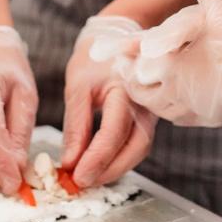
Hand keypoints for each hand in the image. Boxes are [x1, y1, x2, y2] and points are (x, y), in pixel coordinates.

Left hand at [61, 16, 155, 188]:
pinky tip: (100, 165)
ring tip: (88, 177)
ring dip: (115, 168)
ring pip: (139, 150)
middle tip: (83, 183)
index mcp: (126, 89)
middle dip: (109, 171)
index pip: (114, 132)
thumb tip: (70, 162)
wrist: (116, 37)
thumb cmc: (95, 59)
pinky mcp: (148, 118)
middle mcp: (146, 102)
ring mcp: (151, 111)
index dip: (96, 159)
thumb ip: (76, 125)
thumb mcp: (78, 87)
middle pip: (135, 148)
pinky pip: (137, 144)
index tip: (77, 176)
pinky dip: (120, 158)